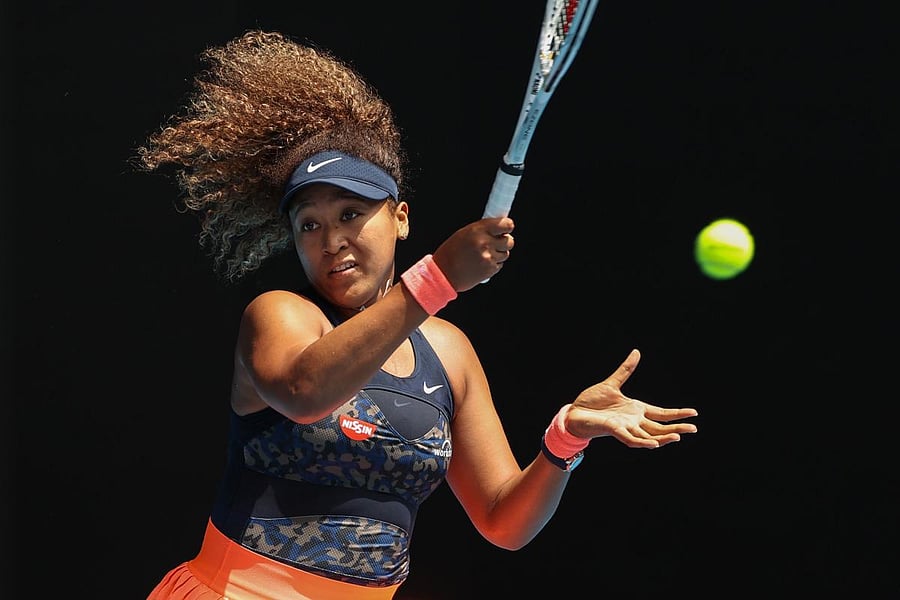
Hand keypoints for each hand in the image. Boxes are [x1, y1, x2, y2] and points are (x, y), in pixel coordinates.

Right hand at [432, 217, 514, 290]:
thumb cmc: (450, 253)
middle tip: (496, 243)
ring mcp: (489, 257)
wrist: (444, 274)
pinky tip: (481, 264)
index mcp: (478, 230)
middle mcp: (485, 242)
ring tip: (484, 255)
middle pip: (509, 241)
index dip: (508, 226)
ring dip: (499, 254)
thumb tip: (497, 228)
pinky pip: (500, 264)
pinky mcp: (490, 270)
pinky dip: (494, 264)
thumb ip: (482, 230)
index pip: (506, 224)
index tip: (507, 228)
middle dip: (504, 242)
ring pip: (506, 254)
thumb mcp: (463, 233)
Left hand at [565, 349, 697, 448]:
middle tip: (694, 429)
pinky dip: (642, 442)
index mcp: (636, 409)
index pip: (661, 413)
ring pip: (648, 436)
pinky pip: (631, 439)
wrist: (574, 412)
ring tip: (678, 436)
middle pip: (660, 427)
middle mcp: (633, 421)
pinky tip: (654, 444)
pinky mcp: (614, 430)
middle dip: (677, 428)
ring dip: (663, 437)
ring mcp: (625, 427)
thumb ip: (625, 370)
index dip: (677, 413)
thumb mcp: (612, 384)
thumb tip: (636, 352)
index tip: (694, 412)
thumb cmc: (591, 402)